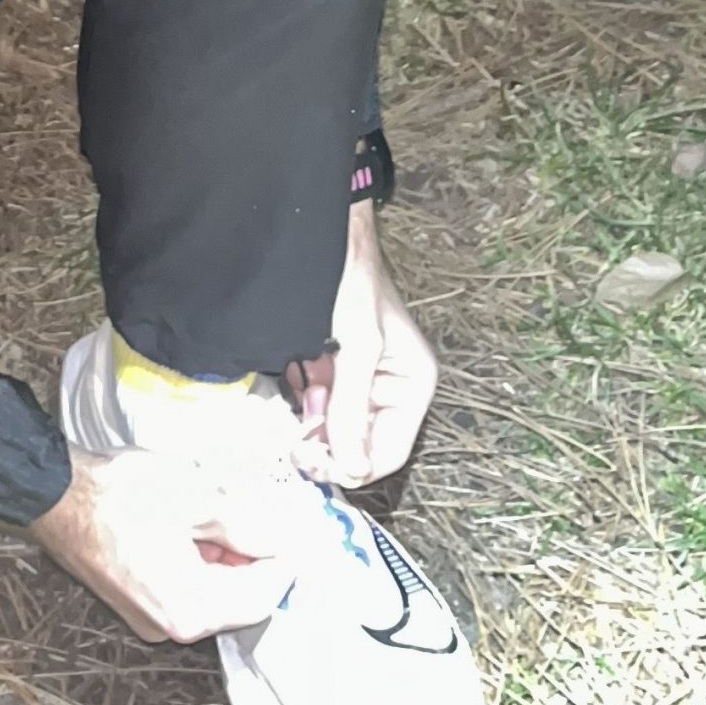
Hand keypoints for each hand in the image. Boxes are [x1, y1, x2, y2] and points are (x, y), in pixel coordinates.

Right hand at [26, 447, 295, 642]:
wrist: (54, 494)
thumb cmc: (123, 493)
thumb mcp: (199, 498)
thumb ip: (251, 525)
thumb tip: (285, 540)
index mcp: (193, 608)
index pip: (264, 596)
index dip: (290, 562)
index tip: (307, 532)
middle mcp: (175, 627)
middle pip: (240, 600)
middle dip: (259, 559)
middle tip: (271, 516)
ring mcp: (153, 621)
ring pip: (214, 595)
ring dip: (230, 559)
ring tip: (227, 513)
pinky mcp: (138, 605)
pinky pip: (188, 591)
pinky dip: (203, 564)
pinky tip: (197, 526)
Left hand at [284, 200, 437, 487]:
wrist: (322, 235)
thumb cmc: (349, 281)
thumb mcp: (356, 345)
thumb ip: (352, 407)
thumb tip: (354, 468)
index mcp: (413, 386)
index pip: (387, 453)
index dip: (351, 467)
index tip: (310, 464)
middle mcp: (389, 390)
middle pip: (358, 445)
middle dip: (326, 442)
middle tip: (292, 440)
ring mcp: (358, 382)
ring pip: (333, 428)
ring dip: (310, 418)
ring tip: (301, 384)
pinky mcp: (332, 371)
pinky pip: (316, 403)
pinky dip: (301, 397)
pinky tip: (296, 371)